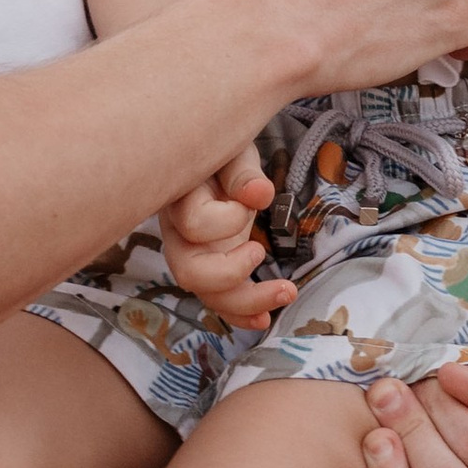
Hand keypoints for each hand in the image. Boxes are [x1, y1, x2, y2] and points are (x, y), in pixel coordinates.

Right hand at [159, 146, 298, 330]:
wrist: (211, 157)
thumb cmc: (219, 149)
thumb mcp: (231, 149)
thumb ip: (241, 170)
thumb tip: (259, 194)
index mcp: (179, 198)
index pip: (194, 223)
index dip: (227, 218)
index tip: (250, 197)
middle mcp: (180, 233)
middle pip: (190, 272)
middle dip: (231, 274)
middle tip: (259, 251)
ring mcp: (194, 255)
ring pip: (209, 294)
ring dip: (247, 301)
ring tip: (287, 293)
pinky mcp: (212, 266)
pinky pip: (220, 300)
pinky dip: (242, 313)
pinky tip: (263, 319)